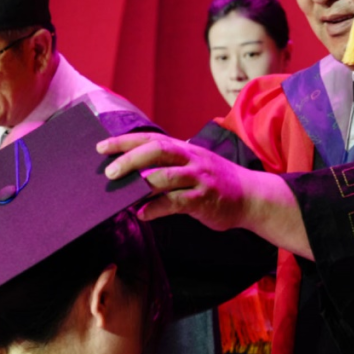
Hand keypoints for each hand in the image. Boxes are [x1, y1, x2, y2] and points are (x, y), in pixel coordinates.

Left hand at [98, 132, 254, 230]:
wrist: (252, 197)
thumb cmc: (216, 182)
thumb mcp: (193, 165)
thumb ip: (167, 165)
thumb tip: (133, 172)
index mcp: (185, 149)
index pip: (150, 139)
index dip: (125, 141)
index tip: (101, 146)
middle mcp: (191, 159)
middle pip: (157, 151)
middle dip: (130, 159)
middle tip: (109, 171)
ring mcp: (199, 178)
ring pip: (166, 175)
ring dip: (141, 184)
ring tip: (121, 194)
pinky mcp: (205, 199)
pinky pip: (177, 202)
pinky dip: (157, 208)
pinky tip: (143, 215)